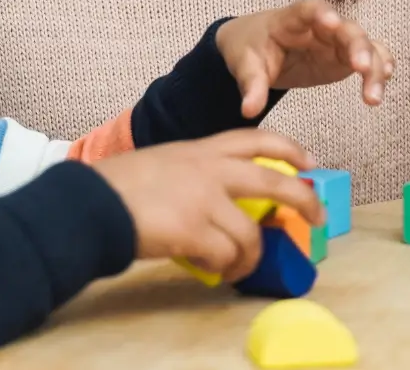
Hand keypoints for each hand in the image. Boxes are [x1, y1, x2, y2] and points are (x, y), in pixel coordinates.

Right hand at [92, 129, 322, 282]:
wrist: (91, 203)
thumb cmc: (119, 186)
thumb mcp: (165, 163)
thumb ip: (196, 174)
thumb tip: (221, 202)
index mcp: (201, 150)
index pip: (256, 139)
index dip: (290, 149)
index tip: (309, 163)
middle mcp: (209, 169)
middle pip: (273, 181)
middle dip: (304, 200)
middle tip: (317, 217)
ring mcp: (203, 199)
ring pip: (251, 234)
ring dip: (250, 256)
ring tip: (239, 267)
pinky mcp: (194, 230)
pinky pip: (226, 255)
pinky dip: (226, 267)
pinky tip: (214, 269)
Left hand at [216, 0, 393, 117]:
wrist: (256, 47)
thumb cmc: (251, 48)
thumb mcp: (245, 65)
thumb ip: (251, 85)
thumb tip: (249, 110)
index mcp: (291, 19)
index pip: (308, 10)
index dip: (321, 13)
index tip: (332, 22)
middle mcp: (320, 25)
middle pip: (345, 28)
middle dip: (357, 45)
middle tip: (361, 67)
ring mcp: (335, 40)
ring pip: (363, 45)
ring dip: (373, 65)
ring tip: (373, 96)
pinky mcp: (344, 56)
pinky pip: (368, 55)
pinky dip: (379, 64)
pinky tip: (386, 77)